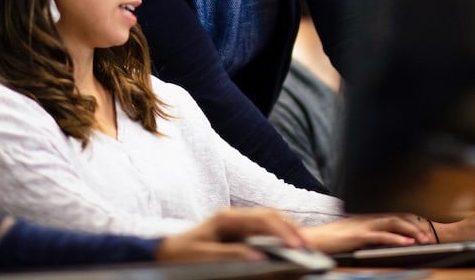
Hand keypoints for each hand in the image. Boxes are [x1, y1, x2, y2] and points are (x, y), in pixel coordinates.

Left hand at [156, 207, 306, 261]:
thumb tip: (260, 258)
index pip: (263, 219)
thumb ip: (231, 255)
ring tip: (304, 246)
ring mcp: (236, 222)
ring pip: (270, 219)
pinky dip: (279, 234)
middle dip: (292, 229)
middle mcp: (234, 216)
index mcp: (226, 218)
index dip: (282, 232)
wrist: (165, 252)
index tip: (296, 246)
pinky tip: (288, 245)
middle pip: (271, 216)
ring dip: (288, 230)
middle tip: (308, 247)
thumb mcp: (204, 258)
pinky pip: (264, 228)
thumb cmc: (182, 255)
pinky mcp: (238, 230)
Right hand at [301, 214, 431, 253]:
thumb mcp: (355, 235)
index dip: (411, 221)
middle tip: (430, 236)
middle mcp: (368, 217)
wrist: (314, 239)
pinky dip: (396, 238)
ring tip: (424, 239)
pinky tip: (407, 243)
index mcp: (368, 217)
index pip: (394, 214)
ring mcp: (363, 225)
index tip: (424, 229)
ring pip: (393, 222)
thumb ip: (369, 234)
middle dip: (416, 225)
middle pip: (397, 216)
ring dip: (411, 230)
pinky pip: (381, 235)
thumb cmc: (332, 239)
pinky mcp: (358, 235)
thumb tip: (385, 239)